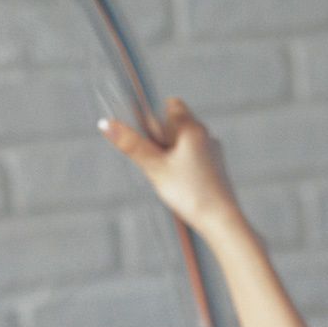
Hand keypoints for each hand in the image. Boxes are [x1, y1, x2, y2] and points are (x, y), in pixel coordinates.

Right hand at [99, 96, 242, 239]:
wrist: (221, 221)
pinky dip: (186, 168)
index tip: (152, 141)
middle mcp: (206, 134)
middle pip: (177, 125)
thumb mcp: (155, 168)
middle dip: (163, 140)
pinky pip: (196, 159)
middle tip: (160, 164)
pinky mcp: (218, 168)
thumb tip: (106, 123)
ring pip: (186, 144)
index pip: (171, 105)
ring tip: (173, 180)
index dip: (156, 120)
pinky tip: (185, 187)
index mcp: (192, 127)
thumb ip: (131, 145)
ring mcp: (214, 152)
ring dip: (174, 156)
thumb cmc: (189, 193)